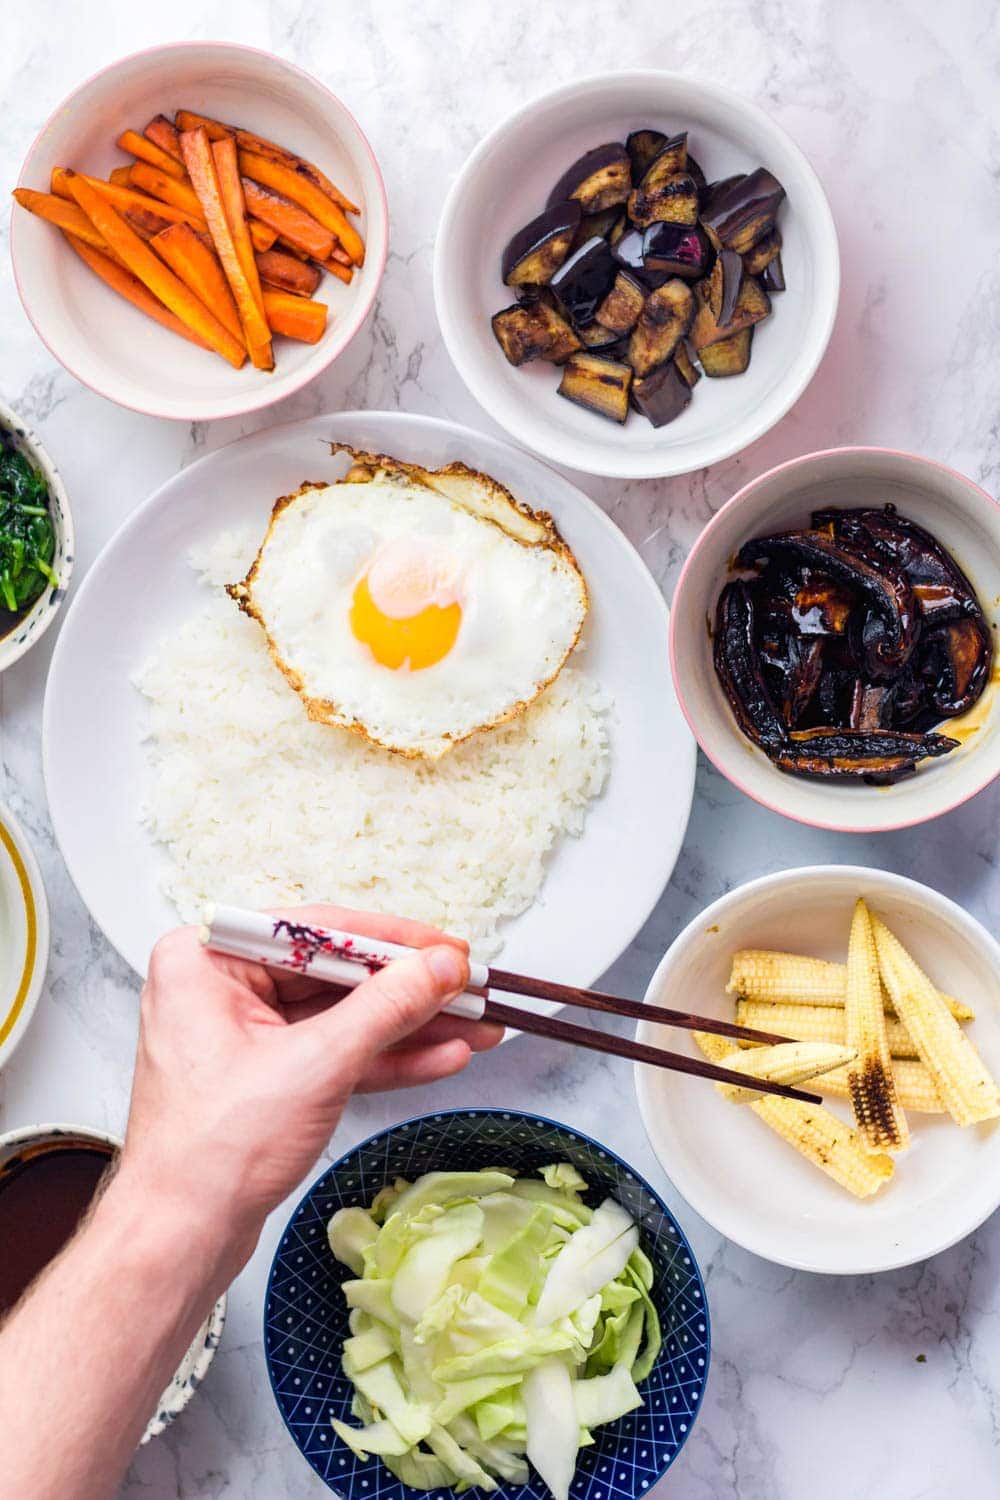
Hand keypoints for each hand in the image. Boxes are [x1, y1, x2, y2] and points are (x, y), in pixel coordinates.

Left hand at [115, 905, 501, 1279]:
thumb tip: (439, 968)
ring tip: (473, 1027)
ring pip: (343, 1016)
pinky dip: (386, 1057)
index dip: (393, 941)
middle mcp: (220, 987)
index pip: (317, 930)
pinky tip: (440, 1056)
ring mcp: (244, 1034)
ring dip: (411, 1026)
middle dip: (410, 990)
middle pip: (336, 973)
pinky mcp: (267, 1075)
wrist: (181, 1238)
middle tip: (469, 990)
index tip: (446, 949)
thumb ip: (387, 1007)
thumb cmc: (211, 1153)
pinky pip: (336, 1052)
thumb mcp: (317, 1064)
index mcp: (206, 960)